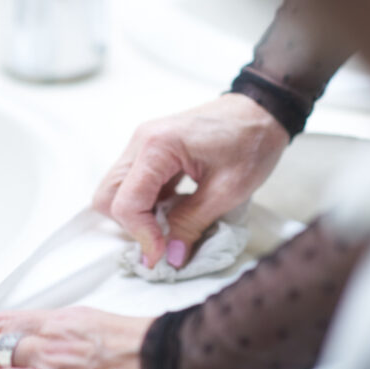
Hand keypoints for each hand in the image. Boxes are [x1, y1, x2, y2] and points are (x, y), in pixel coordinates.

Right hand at [93, 94, 288, 267]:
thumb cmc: (251, 142)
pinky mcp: (150, 150)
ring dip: (138, 216)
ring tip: (172, 224)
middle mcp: (141, 141)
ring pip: (116, 191)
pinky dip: (147, 204)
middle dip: (132, 225)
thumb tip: (170, 257)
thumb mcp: (227, 190)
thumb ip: (192, 224)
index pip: (126, 202)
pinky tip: (174, 209)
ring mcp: (142, 144)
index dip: (142, 235)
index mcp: (157, 146)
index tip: (164, 255)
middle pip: (108, 196)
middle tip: (163, 240)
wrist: (261, 111)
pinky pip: (133, 184)